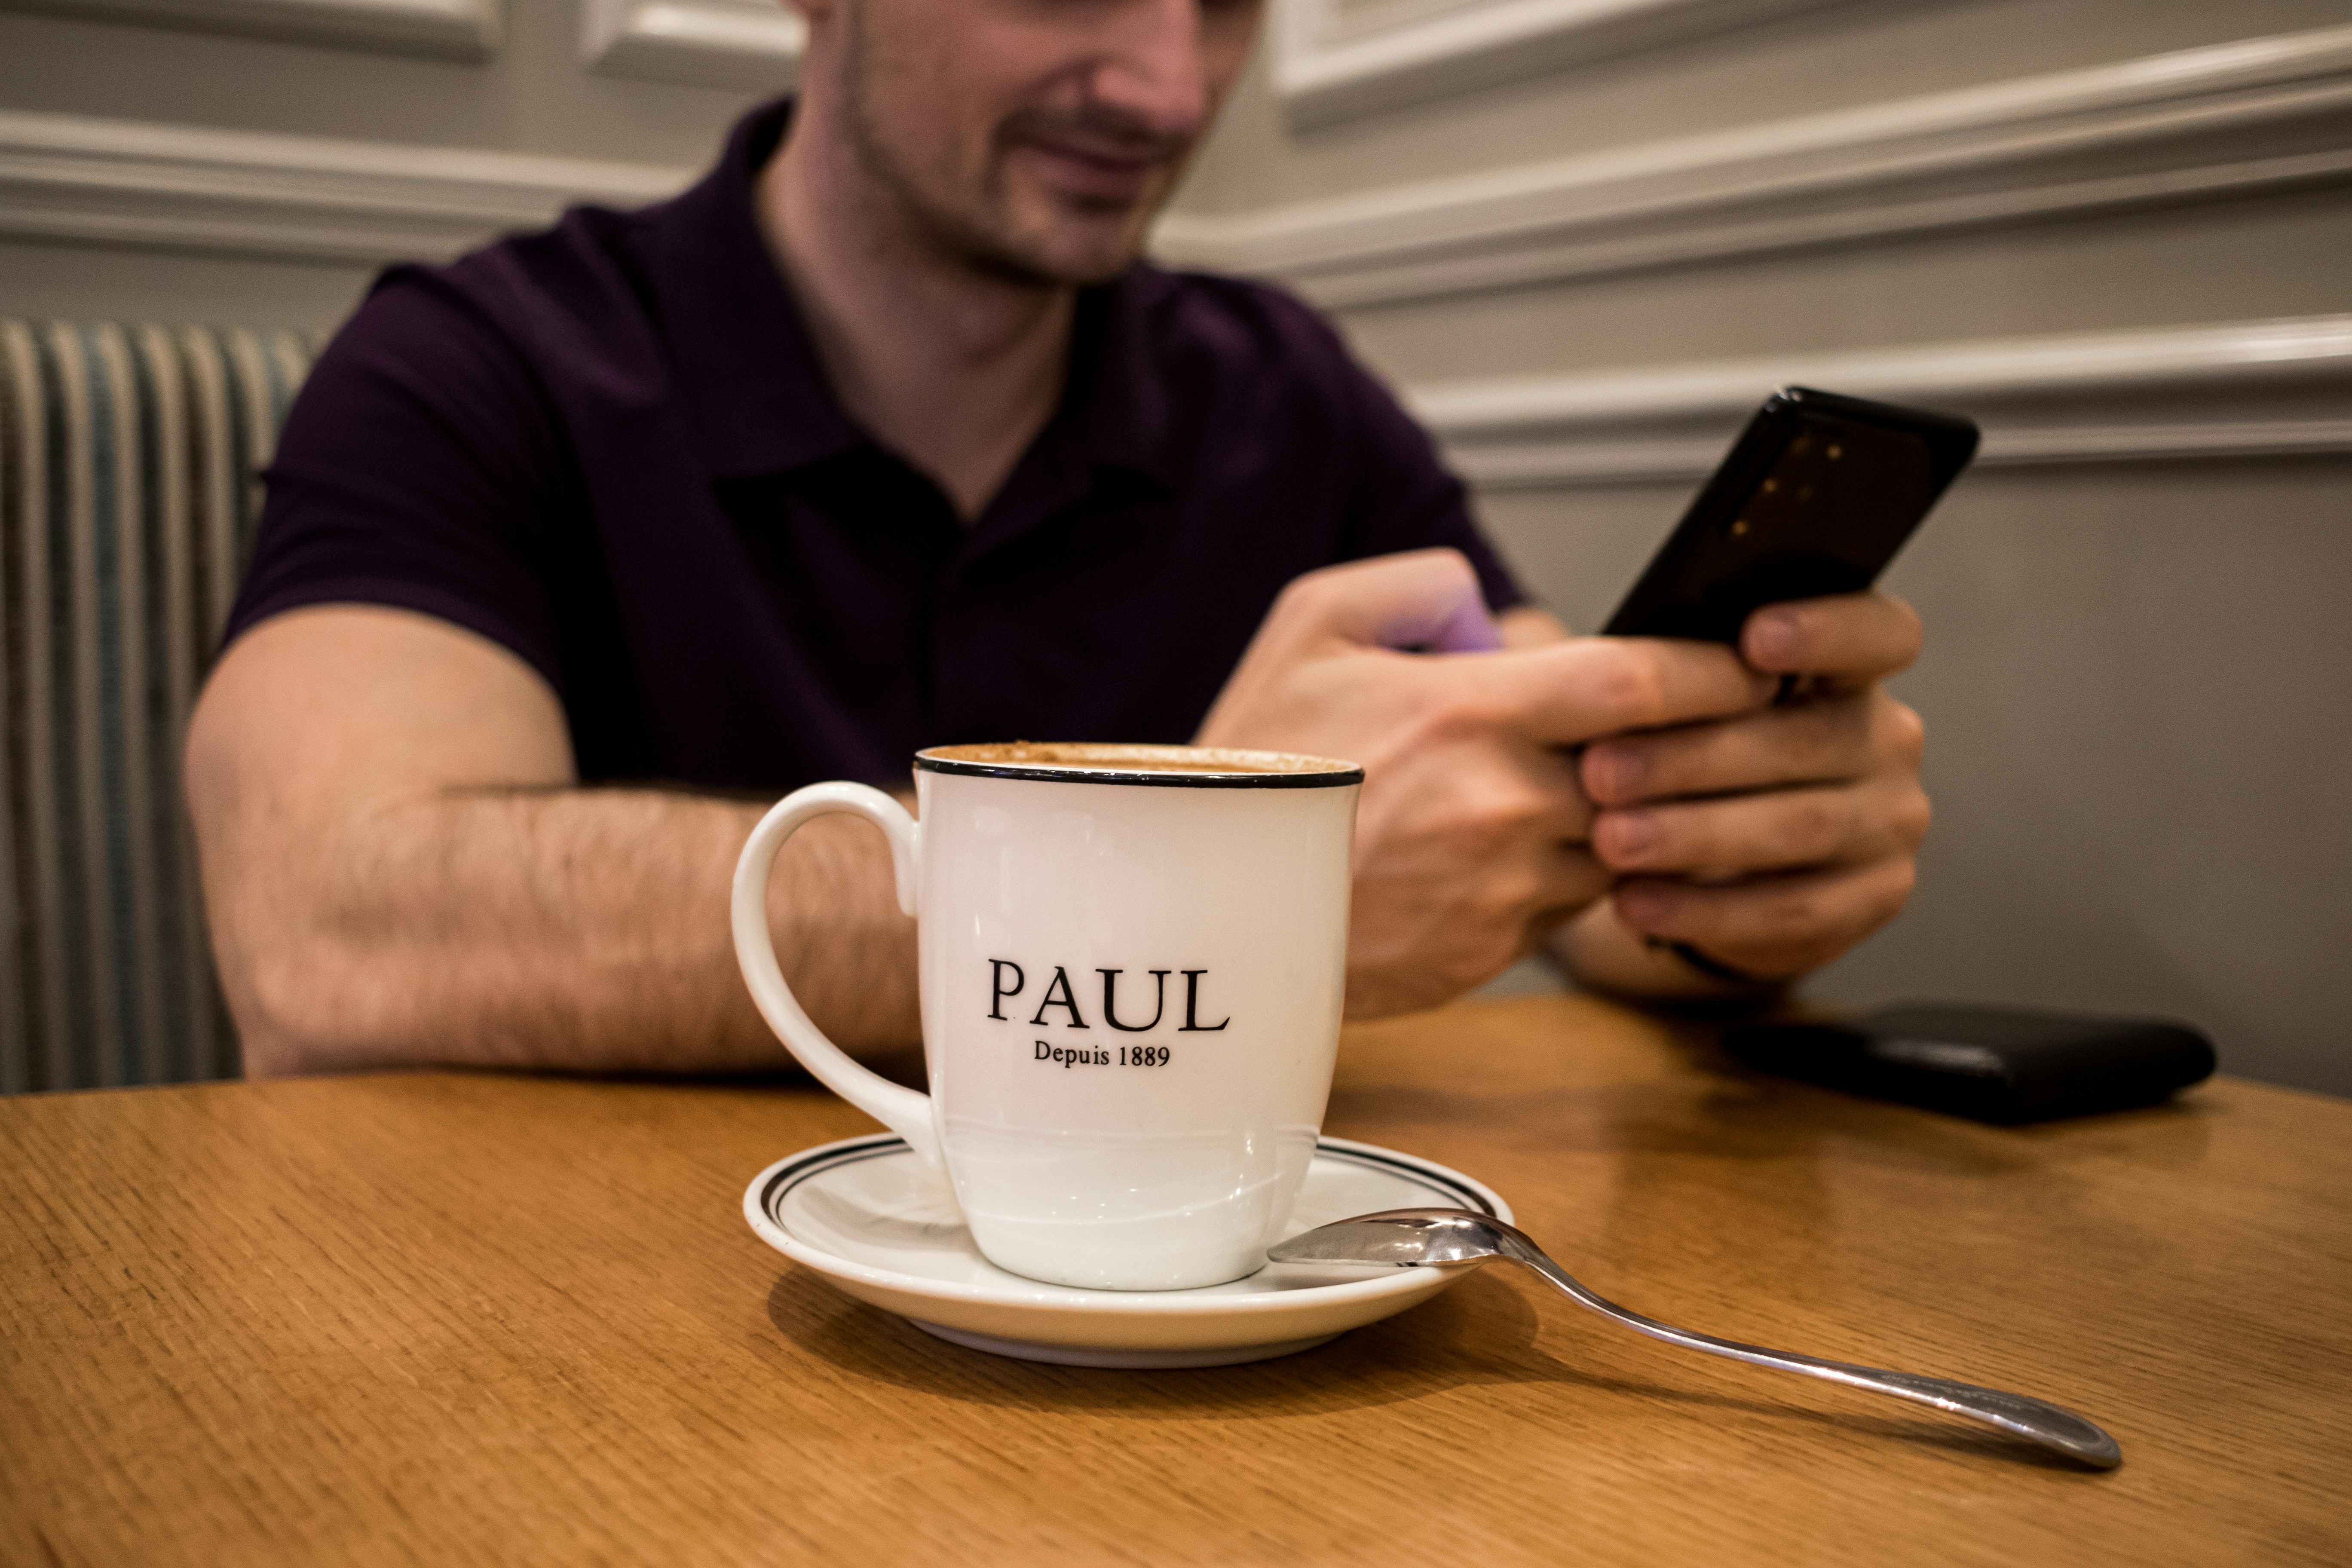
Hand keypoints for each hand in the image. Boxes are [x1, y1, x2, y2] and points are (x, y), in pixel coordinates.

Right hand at [1197, 550, 1772, 1016]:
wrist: (1209, 909)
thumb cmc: (1258, 764)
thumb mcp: (1310, 629)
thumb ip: (1418, 585)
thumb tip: (1495, 612)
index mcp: (1472, 712)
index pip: (1643, 681)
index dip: (1715, 670)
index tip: (1749, 664)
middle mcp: (1506, 800)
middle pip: (1654, 767)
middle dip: (1685, 748)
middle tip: (1697, 728)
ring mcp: (1509, 883)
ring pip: (1626, 840)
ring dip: (1623, 815)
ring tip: (1576, 789)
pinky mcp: (1500, 945)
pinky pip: (1577, 901)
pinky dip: (1569, 871)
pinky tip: (1518, 850)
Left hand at [1576, 592, 1929, 984]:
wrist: (1727, 865)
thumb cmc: (1702, 755)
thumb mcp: (1696, 707)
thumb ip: (1683, 677)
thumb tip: (1602, 657)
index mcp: (1852, 671)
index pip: (1879, 633)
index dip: (1828, 630)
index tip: (1753, 638)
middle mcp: (1888, 741)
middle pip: (1808, 740)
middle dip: (1696, 757)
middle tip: (1601, 771)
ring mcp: (1890, 822)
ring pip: (1799, 827)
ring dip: (1694, 836)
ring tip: (1610, 841)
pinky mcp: (1875, 897)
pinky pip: (1791, 910)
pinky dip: (1703, 910)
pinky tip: (1634, 901)